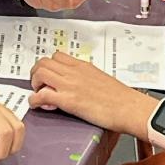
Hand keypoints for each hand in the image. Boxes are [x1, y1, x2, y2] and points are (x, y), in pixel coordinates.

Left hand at [29, 52, 148, 136]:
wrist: (130, 108)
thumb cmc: (122, 98)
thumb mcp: (101, 80)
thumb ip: (87, 79)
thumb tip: (79, 86)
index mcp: (83, 66)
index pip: (57, 56)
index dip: (48, 66)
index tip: (48, 77)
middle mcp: (74, 72)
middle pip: (43, 62)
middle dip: (36, 73)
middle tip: (39, 86)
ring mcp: (70, 85)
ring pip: (40, 72)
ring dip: (34, 84)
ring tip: (39, 95)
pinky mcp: (68, 100)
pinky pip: (41, 95)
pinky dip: (34, 100)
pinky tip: (37, 105)